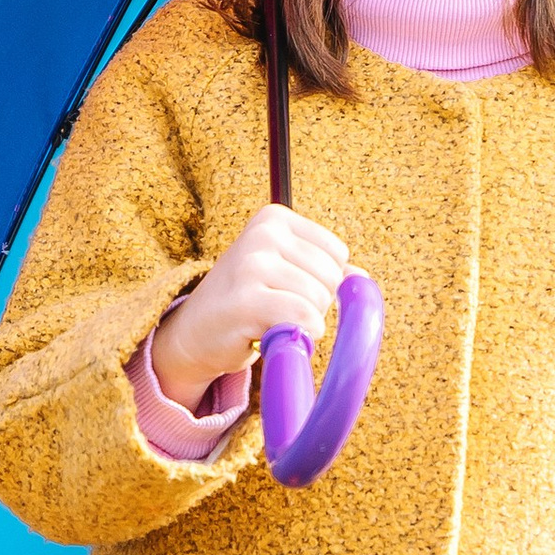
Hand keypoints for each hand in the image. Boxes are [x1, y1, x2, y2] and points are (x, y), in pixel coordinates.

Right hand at [150, 208, 351, 411]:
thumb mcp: (284, 273)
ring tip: (268, 319)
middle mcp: (262, 234)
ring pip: (319, 300)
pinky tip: (271, 334)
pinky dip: (299, 335)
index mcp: (274, 218)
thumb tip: (360, 279)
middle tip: (276, 308)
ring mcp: (251, 264)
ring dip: (302, 322)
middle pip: (332, 277)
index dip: (322, 281)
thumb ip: (324, 271)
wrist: (194, 333)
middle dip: (314, 302)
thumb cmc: (246, 302)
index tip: (286, 289)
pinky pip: (303, 318)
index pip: (337, 254)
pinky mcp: (245, 300)